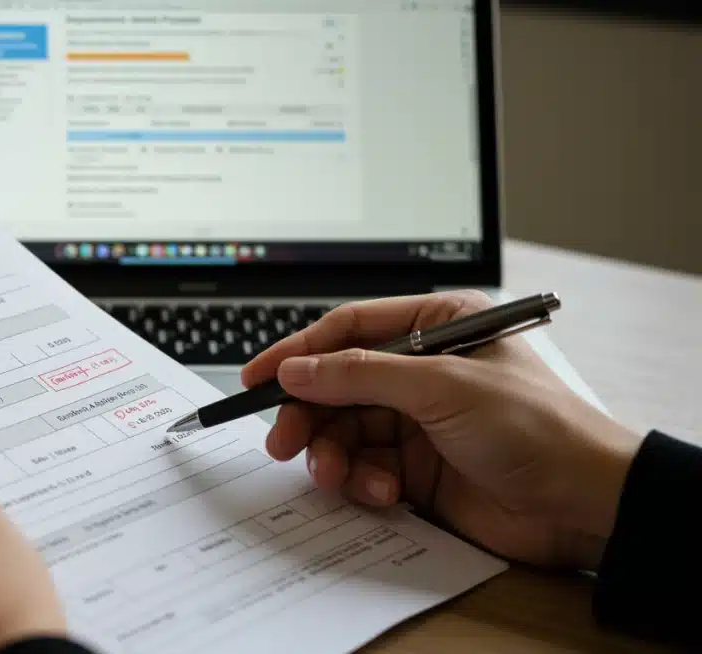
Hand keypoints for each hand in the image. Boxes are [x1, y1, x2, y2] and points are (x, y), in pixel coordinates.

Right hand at [242, 291, 641, 570]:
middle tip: (282, 442)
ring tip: (336, 475)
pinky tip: (383, 492)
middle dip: (308, 414)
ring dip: (333, 454)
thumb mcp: (441, 387)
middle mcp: (422, 370)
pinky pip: (364, 467)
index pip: (348, 329)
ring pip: (344, 430)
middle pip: (336, 385)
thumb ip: (360, 376)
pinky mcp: (417, 468)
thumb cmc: (535, 427)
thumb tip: (295, 369)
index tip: (258, 376)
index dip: (298, 352)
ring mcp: (418, 421)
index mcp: (436, 326)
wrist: (583, 504)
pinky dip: (362, 481)